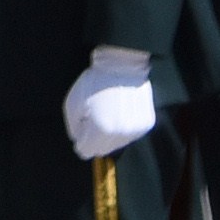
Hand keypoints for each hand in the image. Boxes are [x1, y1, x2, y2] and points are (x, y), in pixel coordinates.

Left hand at [61, 45, 155, 160]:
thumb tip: (79, 140)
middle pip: (102, 150)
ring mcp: (136, 130)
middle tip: (94, 117)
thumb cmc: (94, 83)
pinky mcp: (147, 124)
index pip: (86, 151)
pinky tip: (120, 112)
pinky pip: (130, 135)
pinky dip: (123, 128)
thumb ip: (74, 128)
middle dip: (94, 138)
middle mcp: (121, 134)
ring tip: (108, 112)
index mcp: (101, 130)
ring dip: (109, 134)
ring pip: (117, 144)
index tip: (82, 126)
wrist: (124, 67)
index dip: (80, 140)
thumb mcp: (72, 103)